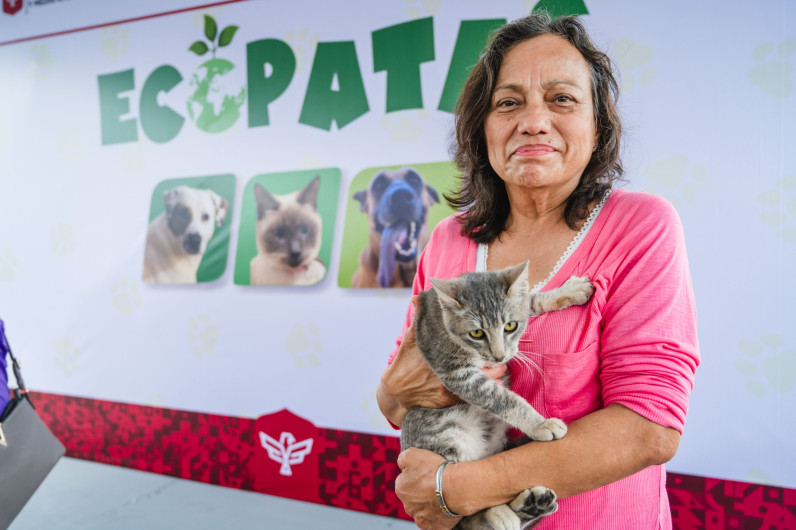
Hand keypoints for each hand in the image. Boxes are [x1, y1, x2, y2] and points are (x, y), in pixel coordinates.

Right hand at [377, 296, 508, 425]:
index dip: (485, 339)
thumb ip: (419, 318)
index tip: (493, 335)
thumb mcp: (411, 339)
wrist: (396, 392)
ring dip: (494, 373)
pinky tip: (496, 383)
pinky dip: (488, 388)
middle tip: (499, 355)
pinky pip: (476, 393)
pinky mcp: (451, 399)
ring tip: (500, 368)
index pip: (473, 343)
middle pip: (482, 361)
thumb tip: (418, 297)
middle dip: (493, 357)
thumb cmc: (405, 362)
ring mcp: (451, 384)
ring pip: (483, 378)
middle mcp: (449, 367)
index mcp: (444, 351)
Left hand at [396, 448, 459, 529]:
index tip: (427, 473)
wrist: (455, 488)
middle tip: (435, 484)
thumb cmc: (434, 471)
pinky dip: (437, 518)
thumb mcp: (412, 454)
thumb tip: (401, 464)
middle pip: (414, 497)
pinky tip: (444, 509)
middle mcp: (408, 506)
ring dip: (429, 505)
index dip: (417, 476)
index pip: (405, 481)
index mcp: (401, 489)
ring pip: (422, 511)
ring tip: (442, 496)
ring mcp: (421, 518)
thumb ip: (402, 459)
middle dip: (422, 492)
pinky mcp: (434, 527)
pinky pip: (433, 523)